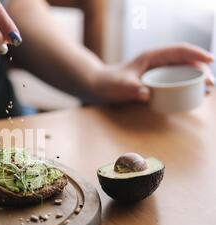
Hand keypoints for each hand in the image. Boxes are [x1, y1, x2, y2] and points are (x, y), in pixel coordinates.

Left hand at [91, 44, 213, 103]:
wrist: (98, 87)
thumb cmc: (109, 84)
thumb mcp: (120, 86)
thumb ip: (132, 89)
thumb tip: (147, 94)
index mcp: (151, 57)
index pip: (179, 51)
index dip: (196, 54)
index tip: (210, 61)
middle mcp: (157, 62)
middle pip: (185, 61)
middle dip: (201, 70)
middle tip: (210, 84)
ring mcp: (157, 71)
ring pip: (182, 71)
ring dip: (196, 79)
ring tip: (207, 90)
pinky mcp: (155, 81)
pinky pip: (175, 81)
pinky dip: (186, 86)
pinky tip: (193, 95)